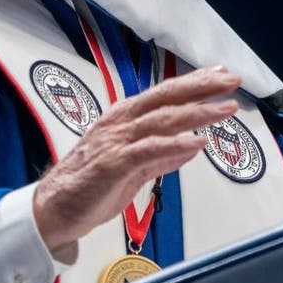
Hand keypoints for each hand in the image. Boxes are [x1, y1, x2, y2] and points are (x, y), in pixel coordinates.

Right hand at [32, 65, 239, 253]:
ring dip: (197, 112)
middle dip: (202, 87)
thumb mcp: (133, 169)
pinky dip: (175, 145)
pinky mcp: (113, 163)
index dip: (194, 82)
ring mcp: (117, 141)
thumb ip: (161, 157)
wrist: (52, 209)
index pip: (165, 94)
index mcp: (125, 118)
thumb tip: (190, 146)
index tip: (219, 73)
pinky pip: (149, 150)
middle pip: (167, 97)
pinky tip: (197, 142)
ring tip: (224, 108)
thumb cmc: (88, 186)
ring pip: (163, 120)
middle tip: (230, 79)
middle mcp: (121, 123)